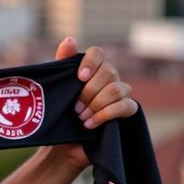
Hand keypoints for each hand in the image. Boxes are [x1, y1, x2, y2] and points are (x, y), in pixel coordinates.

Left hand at [53, 37, 136, 168]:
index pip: (98, 53)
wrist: (61, 144)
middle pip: (109, 72)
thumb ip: (62, 64)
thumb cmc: (58, 114)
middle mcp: (108, 78)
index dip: (91, 62)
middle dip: (89, 91)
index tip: (79, 78)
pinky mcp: (126, 112)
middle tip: (74, 107)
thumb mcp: (56, 88)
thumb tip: (70, 39)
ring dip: (97, 105)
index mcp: (91, 69)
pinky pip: (127, 106)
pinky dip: (107, 115)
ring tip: (80, 117)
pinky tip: (90, 124)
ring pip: (118, 89)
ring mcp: (120, 94)